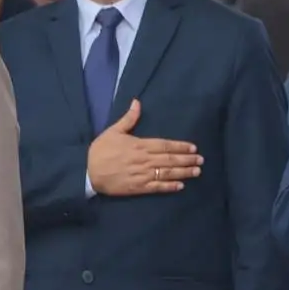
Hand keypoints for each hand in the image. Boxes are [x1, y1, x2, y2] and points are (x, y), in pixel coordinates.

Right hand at [87, 100, 203, 195]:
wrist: (87, 172)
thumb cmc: (100, 151)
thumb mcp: (113, 131)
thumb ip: (128, 118)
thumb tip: (137, 102)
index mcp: (139, 145)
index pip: (165, 145)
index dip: (180, 146)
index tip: (193, 147)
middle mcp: (144, 160)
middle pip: (169, 159)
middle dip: (187, 159)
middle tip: (201, 160)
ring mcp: (141, 174)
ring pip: (167, 173)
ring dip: (183, 172)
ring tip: (196, 171)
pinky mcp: (138, 188)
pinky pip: (157, 187)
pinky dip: (169, 187)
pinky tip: (181, 186)